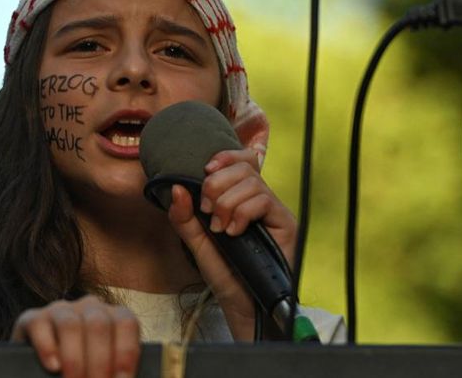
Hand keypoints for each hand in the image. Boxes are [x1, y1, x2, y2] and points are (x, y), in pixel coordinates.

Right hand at [10, 295, 140, 377]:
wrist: (42, 370)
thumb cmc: (85, 372)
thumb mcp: (102, 368)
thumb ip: (113, 369)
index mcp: (112, 316)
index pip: (125, 323)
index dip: (125, 353)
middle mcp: (88, 306)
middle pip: (98, 325)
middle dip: (99, 362)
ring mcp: (59, 310)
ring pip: (71, 324)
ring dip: (75, 359)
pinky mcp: (32, 318)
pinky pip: (40, 325)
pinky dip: (47, 348)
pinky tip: (53, 368)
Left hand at [166, 148, 296, 340]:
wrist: (243, 303)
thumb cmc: (224, 273)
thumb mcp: (196, 242)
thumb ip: (184, 217)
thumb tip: (176, 187)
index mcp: (240, 197)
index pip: (240, 160)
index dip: (224, 158)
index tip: (205, 171)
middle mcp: (259, 200)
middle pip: (244, 167)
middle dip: (217, 184)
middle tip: (208, 212)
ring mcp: (274, 210)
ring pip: (252, 182)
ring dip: (227, 203)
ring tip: (221, 229)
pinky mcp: (285, 223)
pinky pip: (264, 200)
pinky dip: (242, 213)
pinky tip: (234, 233)